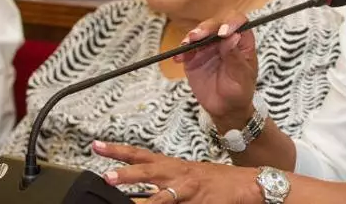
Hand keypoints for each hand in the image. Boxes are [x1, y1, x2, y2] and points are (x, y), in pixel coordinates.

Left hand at [93, 141, 261, 202]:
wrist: (248, 185)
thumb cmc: (219, 182)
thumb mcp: (190, 176)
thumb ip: (168, 181)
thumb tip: (147, 190)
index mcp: (174, 165)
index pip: (141, 154)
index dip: (119, 151)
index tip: (97, 146)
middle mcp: (178, 174)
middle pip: (148, 169)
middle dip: (125, 171)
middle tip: (104, 174)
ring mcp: (188, 189)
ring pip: (160, 193)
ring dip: (140, 195)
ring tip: (122, 195)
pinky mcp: (197, 202)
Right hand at [175, 13, 258, 127]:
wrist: (225, 109)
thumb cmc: (240, 92)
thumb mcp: (241, 77)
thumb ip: (236, 58)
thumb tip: (233, 37)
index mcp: (242, 42)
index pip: (239, 22)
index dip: (231, 22)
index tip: (223, 33)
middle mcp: (225, 40)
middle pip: (216, 24)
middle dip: (206, 28)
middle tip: (197, 36)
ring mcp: (208, 47)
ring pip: (200, 33)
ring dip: (192, 36)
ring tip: (186, 44)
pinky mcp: (195, 57)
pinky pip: (187, 50)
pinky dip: (182, 51)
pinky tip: (179, 58)